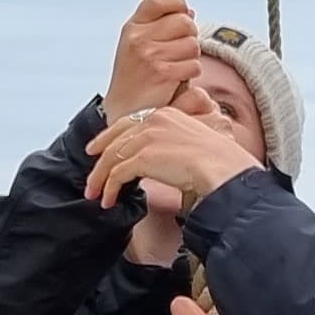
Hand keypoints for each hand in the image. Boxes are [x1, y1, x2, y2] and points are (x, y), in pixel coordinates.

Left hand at [88, 99, 251, 211]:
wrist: (223, 168)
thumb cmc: (219, 162)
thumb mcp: (192, 145)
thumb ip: (171, 148)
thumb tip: (160, 165)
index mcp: (166, 115)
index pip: (129, 122)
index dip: (109, 136)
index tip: (98, 147)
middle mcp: (154, 121)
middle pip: (115, 139)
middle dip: (99, 159)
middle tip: (91, 176)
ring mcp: (147, 138)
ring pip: (112, 157)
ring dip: (100, 179)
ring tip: (96, 194)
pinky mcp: (143, 157)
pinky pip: (117, 174)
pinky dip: (110, 189)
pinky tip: (109, 200)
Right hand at [108, 0, 205, 119]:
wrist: (124, 111)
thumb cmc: (136, 76)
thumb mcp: (137, 43)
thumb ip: (159, 25)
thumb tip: (189, 12)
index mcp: (133, 26)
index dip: (178, 4)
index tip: (182, 14)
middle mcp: (139, 38)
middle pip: (185, 22)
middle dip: (189, 36)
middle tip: (178, 50)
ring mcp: (150, 55)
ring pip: (193, 45)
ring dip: (191, 57)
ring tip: (174, 66)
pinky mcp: (163, 74)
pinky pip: (193, 65)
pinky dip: (190, 73)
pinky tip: (175, 80)